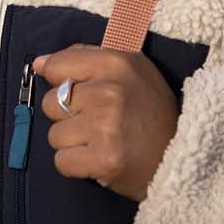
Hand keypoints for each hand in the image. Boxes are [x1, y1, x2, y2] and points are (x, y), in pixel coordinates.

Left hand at [34, 44, 178, 201]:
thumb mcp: (131, 70)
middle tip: (100, 123)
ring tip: (101, 142)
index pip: (56, 66)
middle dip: (69, 116)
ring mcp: (107, 125)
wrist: (184, 157)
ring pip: (55, 135)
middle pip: (51, 103)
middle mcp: (110, 90)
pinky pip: (61, 161)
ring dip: (73, 143)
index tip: (83, 95)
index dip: (62, 83)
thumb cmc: (151, 112)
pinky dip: (76, 165)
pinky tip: (98, 160)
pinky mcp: (105, 159)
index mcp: (116, 62)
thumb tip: (40, 63)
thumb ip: (84, 58)